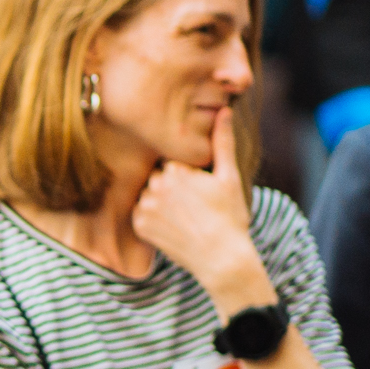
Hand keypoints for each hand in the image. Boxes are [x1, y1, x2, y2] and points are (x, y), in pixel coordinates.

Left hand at [130, 107, 265, 308]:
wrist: (221, 259)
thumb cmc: (230, 216)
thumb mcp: (229, 176)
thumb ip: (222, 142)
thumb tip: (224, 110)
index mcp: (174, 169)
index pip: (174, 164)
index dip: (189, 178)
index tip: (202, 193)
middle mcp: (154, 186)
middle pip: (160, 178)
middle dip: (174, 189)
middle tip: (195, 207)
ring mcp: (144, 208)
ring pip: (150, 196)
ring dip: (162, 203)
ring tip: (186, 218)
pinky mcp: (139, 226)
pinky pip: (141, 215)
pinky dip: (154, 220)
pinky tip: (174, 227)